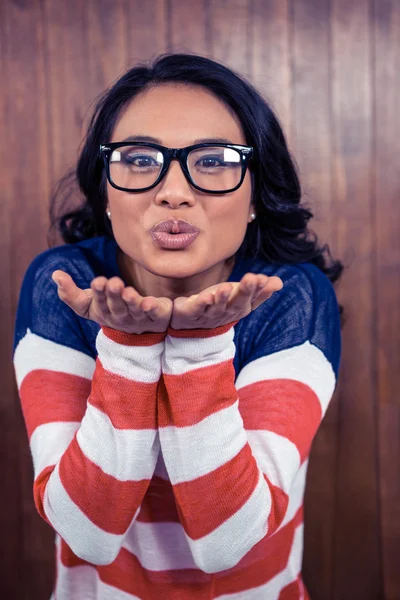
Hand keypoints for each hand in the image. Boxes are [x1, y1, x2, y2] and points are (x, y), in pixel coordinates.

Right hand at [51, 270, 172, 333]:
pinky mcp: (156, 317)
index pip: (99, 303)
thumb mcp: (88, 303)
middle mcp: (120, 317)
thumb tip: (55, 274)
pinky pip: (154, 314)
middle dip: (113, 295)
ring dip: (131, 302)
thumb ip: (70, 293)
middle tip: (113, 282)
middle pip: (116, 307)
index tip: (98, 281)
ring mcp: (139, 318)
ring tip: (128, 291)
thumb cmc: (109, 309)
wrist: (138, 327)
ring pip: (134, 310)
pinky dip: (152, 309)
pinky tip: (150, 302)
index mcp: (103, 312)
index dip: (98, 293)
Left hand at [170, 272, 282, 329]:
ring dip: (222, 297)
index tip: (264, 278)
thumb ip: (259, 290)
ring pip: (217, 306)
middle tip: (252, 278)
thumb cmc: (219, 304)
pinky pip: (197, 308)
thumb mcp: (239, 295)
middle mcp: (227, 312)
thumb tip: (279, 282)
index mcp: (240, 307)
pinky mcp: (191, 313)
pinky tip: (206, 297)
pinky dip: (201, 304)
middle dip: (245, 291)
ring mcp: (209, 314)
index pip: (252, 297)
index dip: (259, 289)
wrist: (190, 321)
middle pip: (237, 302)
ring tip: (226, 287)